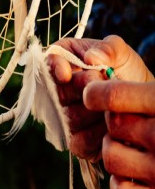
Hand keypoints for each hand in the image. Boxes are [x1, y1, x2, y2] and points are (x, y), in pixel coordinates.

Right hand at [47, 35, 153, 160]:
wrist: (139, 101)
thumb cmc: (126, 72)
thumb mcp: (122, 54)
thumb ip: (108, 48)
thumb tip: (91, 57)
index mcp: (65, 62)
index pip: (48, 64)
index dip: (54, 69)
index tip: (66, 74)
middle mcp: (59, 91)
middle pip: (58, 93)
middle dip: (84, 89)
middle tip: (106, 84)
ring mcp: (65, 117)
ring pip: (70, 117)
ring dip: (95, 111)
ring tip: (114, 105)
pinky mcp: (76, 141)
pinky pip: (79, 140)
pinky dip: (98, 133)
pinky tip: (111, 124)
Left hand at [84, 80, 154, 188]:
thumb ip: (149, 92)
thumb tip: (101, 80)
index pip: (115, 95)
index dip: (97, 92)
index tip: (93, 94)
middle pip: (112, 125)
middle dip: (114, 121)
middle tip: (129, 123)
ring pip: (110, 156)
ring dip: (116, 151)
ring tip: (134, 148)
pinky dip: (122, 184)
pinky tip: (136, 174)